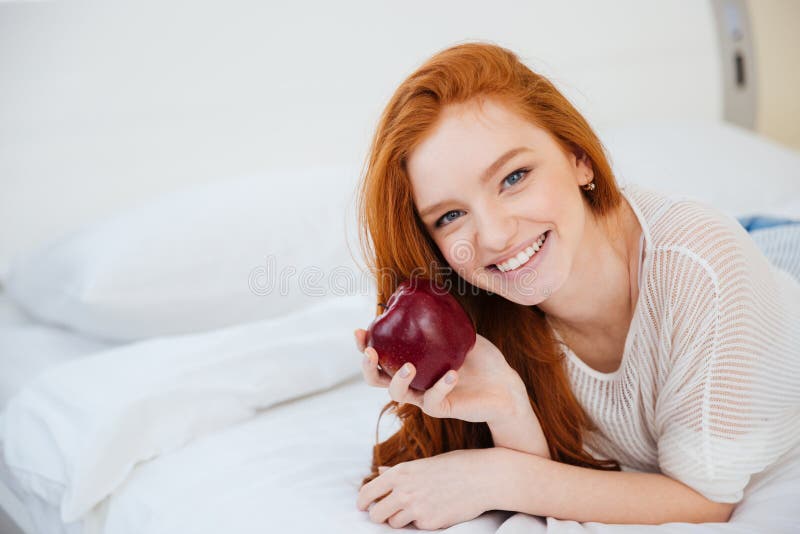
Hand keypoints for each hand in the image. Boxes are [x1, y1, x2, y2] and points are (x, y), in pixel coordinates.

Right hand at [354, 328, 527, 424]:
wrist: (505, 384)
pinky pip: (434, 400)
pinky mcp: (443, 409)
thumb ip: (440, 317)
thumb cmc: (481, 359)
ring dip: (398, 380)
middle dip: (368, 367)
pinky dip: (440, 387)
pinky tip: (452, 374)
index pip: (380, 357)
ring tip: (409, 366)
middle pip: (377, 380)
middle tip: (370, 352)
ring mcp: (425, 397)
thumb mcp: (459, 331)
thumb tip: (424, 289)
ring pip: (398, 395)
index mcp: (411, 363)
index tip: (360, 330)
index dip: (364, 346)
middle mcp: (413, 382)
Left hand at [356, 448, 494, 529]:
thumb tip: (380, 472)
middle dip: (378, 515)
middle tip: (385, 514)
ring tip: (417, 508)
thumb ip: (399, 471)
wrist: (484, 476)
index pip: (369, 491)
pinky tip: (436, 510)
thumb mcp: (425, 462)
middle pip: (376, 514)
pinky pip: (417, 528)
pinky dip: (422, 522)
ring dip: (401, 520)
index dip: (363, 501)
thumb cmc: (456, 465)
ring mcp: (416, 508)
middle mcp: (404, 491)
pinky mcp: (430, 523)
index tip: (363, 506)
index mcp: (401, 472)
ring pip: (394, 524)